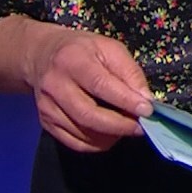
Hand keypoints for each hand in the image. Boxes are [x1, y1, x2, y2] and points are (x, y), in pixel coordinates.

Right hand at [21, 24, 154, 152]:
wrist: (44, 55)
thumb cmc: (83, 50)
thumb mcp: (110, 48)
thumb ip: (129, 72)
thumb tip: (145, 100)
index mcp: (72, 60)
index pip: (101, 85)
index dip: (125, 101)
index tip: (147, 110)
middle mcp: (55, 85)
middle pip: (89, 115)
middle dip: (120, 125)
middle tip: (141, 127)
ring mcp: (47, 107)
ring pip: (82, 133)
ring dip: (111, 136)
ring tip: (127, 128)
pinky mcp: (46, 123)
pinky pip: (74, 143)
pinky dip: (97, 144)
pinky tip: (110, 134)